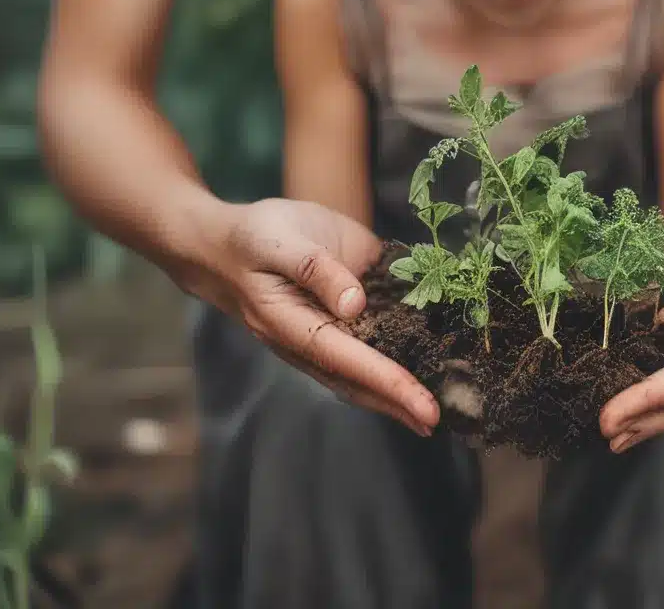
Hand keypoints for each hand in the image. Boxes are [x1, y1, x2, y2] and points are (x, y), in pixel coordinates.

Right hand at [195, 197, 439, 436]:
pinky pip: (366, 344)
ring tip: (435, 411)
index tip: (424, 406)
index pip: (349, 362)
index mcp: (294, 325)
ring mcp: (326, 331)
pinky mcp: (337, 316)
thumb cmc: (251, 240)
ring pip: (361, 373)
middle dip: (399, 403)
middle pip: (358, 382)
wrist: (223, 243)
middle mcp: (312, 338)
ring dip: (396, 393)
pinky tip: (422, 367)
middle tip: (440, 422)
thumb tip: (354, 303)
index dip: (389, 384)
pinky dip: (394, 360)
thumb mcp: (280, 242)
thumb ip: (316, 269)